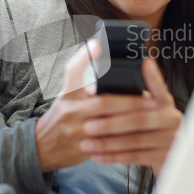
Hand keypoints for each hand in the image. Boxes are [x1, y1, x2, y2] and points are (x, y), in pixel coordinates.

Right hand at [35, 40, 149, 172]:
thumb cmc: (62, 114)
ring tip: (151, 116)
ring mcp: (74, 131)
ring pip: (108, 125)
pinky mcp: (81, 149)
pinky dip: (125, 140)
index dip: (85, 56)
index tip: (99, 44)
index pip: (73, 70)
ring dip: (131, 120)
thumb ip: (83, 79)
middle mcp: (69, 109)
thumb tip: (104, 55)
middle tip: (151, 99)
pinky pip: (107, 145)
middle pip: (103, 102)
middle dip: (129, 101)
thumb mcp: (67, 94)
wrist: (42, 147)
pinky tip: (140, 135)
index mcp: (67, 93)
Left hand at [79, 56, 182, 177]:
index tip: (144, 64)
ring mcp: (171, 139)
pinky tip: (96, 156)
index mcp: (165, 101)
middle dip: (110, 123)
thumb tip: (105, 79)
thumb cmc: (147, 126)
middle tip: (87, 126)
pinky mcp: (164, 157)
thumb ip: (132, 95)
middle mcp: (172, 118)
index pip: (159, 87)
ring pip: (133, 140)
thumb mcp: (147, 108)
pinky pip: (135, 157)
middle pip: (138, 119)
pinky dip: (113, 157)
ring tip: (86, 143)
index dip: (152, 77)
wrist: (166, 155)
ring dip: (106, 142)